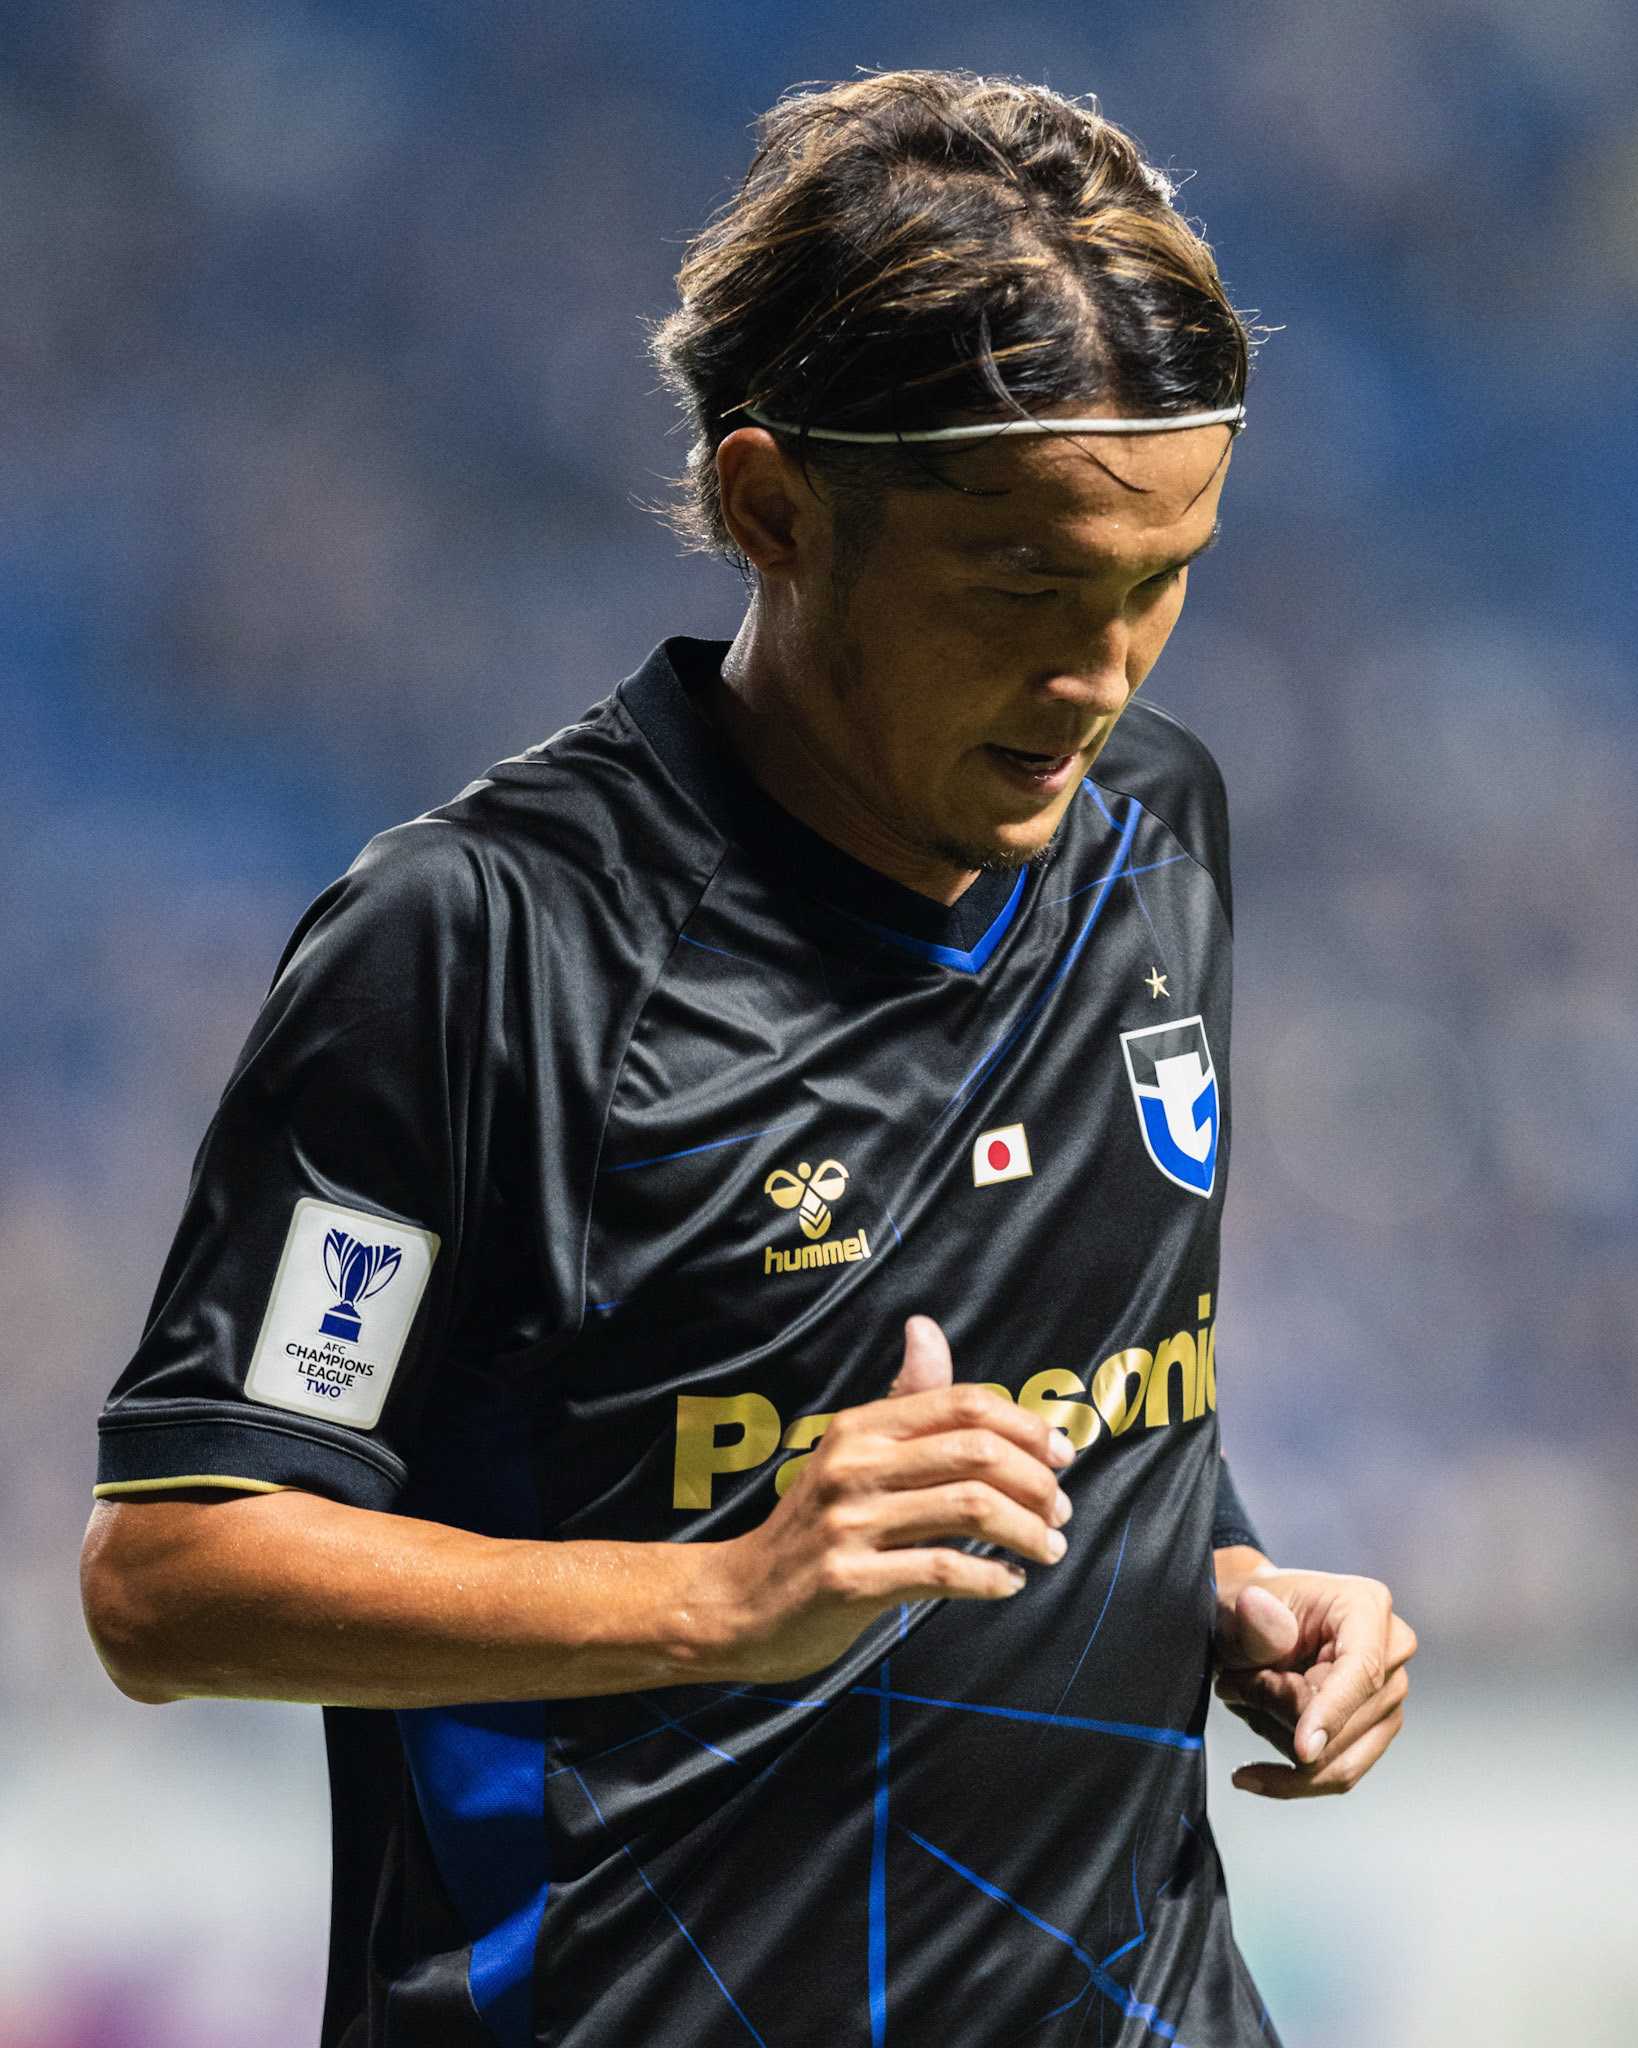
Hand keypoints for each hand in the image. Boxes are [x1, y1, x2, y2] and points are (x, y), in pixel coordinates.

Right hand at [711, 1315, 1074, 1683]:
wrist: (738, 1601)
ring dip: (1028, 1531)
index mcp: (859, 1427)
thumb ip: (901, 1400)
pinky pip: (944, 1571)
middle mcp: (853, 1465)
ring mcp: (849, 1522)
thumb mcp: (849, 1453)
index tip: (1062, 1453)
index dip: (1025, 1424)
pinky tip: (1009, 1583)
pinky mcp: (851, 1581)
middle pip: (976, 1452)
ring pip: (970, 1508)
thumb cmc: (812, 1525)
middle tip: (1062, 1511)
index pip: (962, 1403)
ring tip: (1049, 1548)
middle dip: (1037, 1482)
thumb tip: (925, 1328)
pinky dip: (992, 1578)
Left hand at [1213, 1548, 1415, 1798]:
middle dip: (1275, 1713)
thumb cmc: (1246, 1610)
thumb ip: (1250, 1620)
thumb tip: (1257, 1610)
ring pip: (1336, 1756)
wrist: (1246, 1625)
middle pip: (1342, 1721)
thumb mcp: (1235, 1605)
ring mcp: (1389, 1694)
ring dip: (1276, 1736)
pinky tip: (1254, 1770)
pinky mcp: (1376, 1728)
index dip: (1332, 1711)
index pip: (1360, 1670)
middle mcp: (1391, 1650)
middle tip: (1235, 1682)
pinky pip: (1337, 1774)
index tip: (1304, 1750)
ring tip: (1242, 1697)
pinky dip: (1289, 1775)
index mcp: (1365, 1606)